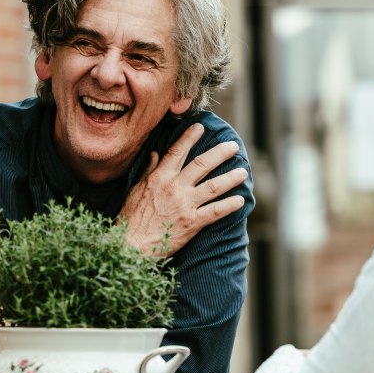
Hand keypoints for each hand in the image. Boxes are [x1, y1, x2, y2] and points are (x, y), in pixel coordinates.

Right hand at [121, 122, 247, 257]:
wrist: (132, 245)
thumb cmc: (131, 219)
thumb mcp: (135, 190)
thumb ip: (149, 170)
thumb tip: (156, 153)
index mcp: (159, 177)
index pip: (177, 151)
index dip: (190, 137)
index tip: (201, 127)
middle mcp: (174, 187)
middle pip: (202, 164)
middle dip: (220, 153)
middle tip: (234, 146)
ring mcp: (185, 205)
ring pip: (214, 186)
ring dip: (231, 177)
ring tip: (243, 171)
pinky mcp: (192, 223)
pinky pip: (215, 212)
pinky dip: (229, 205)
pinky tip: (240, 200)